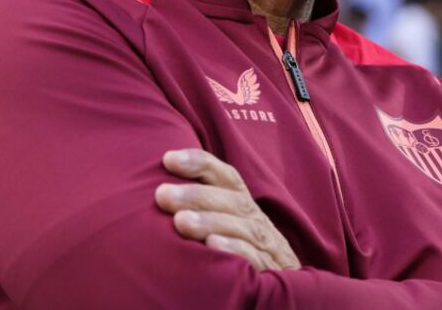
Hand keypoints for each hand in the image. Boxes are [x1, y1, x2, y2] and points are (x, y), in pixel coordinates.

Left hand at [155, 149, 299, 271]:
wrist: (283, 282)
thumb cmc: (241, 251)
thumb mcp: (227, 224)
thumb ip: (202, 206)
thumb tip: (158, 189)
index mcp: (243, 205)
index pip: (226, 176)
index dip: (200, 163)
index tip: (168, 159)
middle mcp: (256, 220)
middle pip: (231, 200)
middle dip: (196, 195)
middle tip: (162, 195)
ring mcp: (267, 245)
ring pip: (243, 227)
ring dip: (211, 220)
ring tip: (180, 221)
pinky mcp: (271, 271)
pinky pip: (255, 258)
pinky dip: (234, 249)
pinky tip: (211, 245)